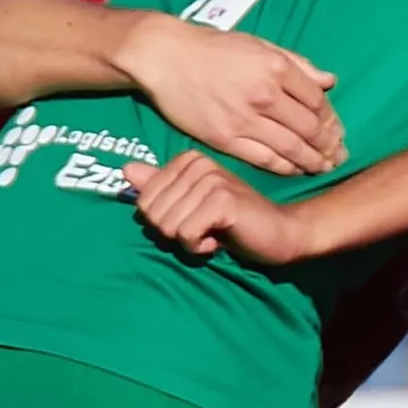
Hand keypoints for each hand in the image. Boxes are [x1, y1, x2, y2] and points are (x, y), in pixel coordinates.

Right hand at [107, 14, 342, 174]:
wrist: (164, 57)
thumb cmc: (213, 48)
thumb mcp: (259, 44)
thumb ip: (297, 64)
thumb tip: (329, 81)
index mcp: (276, 68)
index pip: (318, 102)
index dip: (332, 120)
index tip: (337, 131)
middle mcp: (264, 95)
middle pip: (311, 129)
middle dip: (329, 145)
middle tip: (338, 155)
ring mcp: (245, 120)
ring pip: (292, 149)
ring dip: (313, 161)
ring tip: (324, 166)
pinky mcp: (226, 139)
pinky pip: (265, 160)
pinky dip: (285, 168)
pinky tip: (296, 170)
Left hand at [122, 150, 308, 262]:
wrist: (281, 232)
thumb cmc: (237, 221)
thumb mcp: (193, 204)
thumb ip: (160, 186)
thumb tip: (126, 169)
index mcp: (187, 160)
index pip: (144, 202)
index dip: (165, 222)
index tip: (195, 219)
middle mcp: (197, 164)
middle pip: (152, 214)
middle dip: (175, 233)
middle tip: (205, 229)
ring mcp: (210, 180)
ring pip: (168, 227)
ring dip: (189, 242)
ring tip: (215, 233)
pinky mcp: (222, 200)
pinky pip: (186, 235)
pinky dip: (200, 247)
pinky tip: (221, 239)